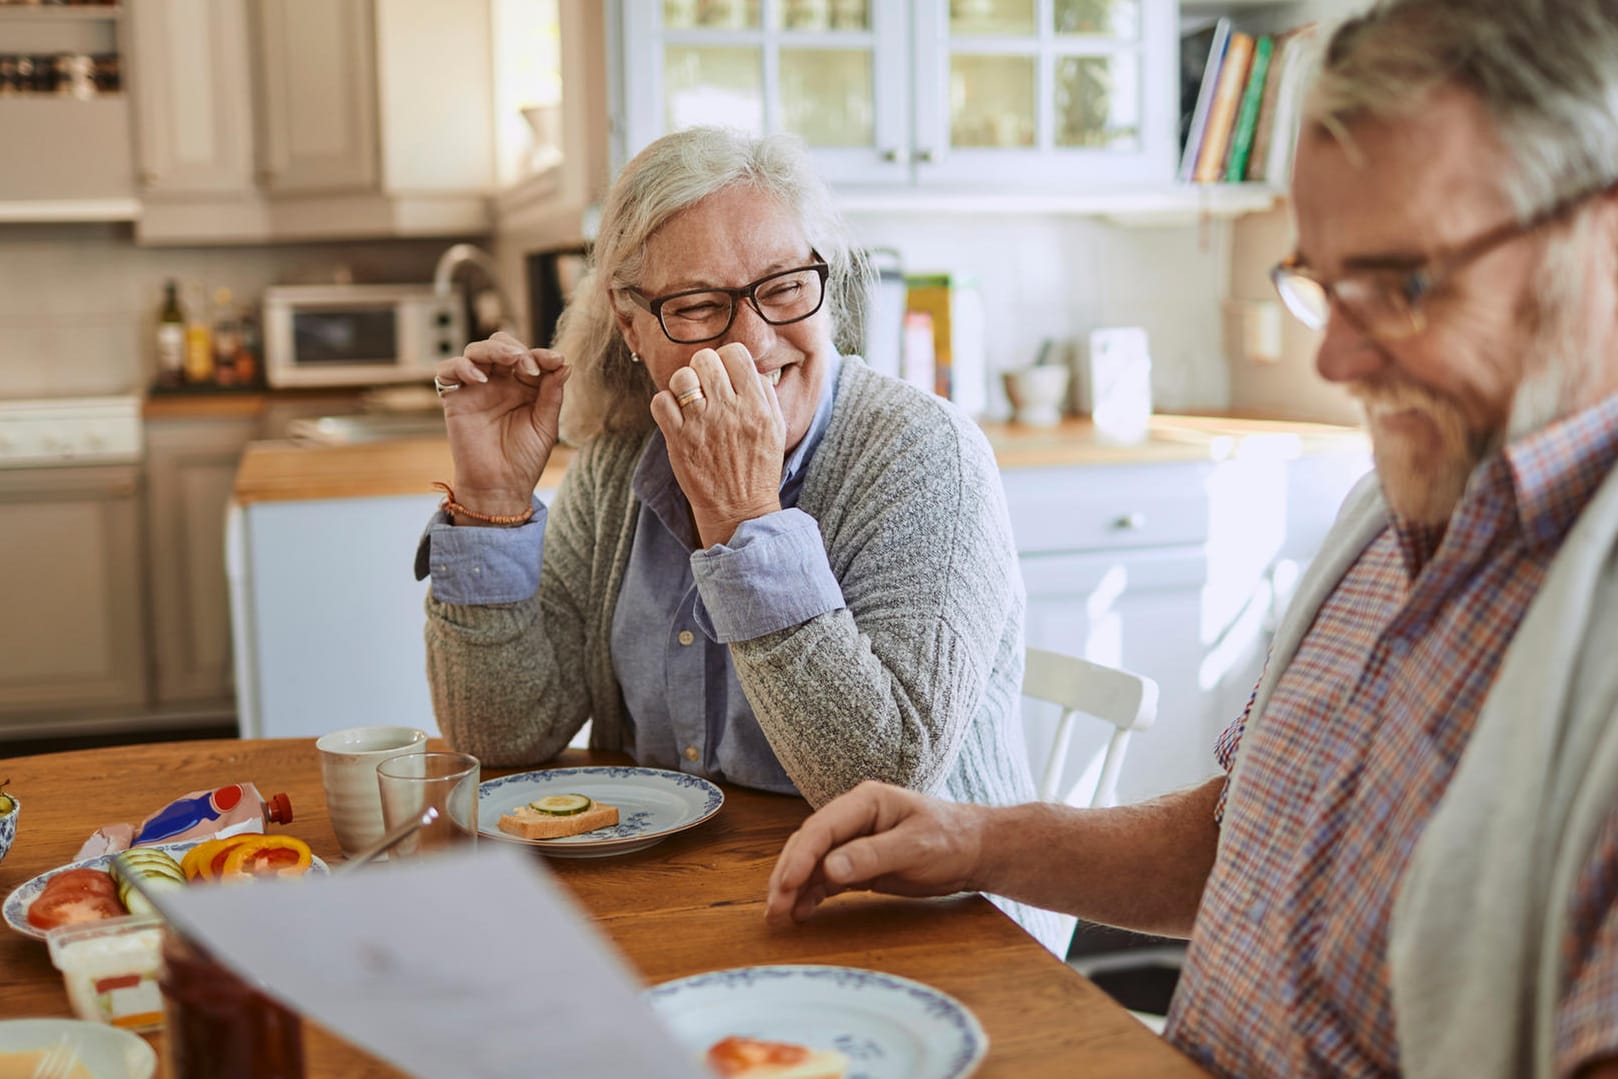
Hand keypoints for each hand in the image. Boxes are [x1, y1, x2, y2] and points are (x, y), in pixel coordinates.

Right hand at [435, 331, 569, 519]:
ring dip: (493, 349)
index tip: (556, 361)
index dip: (542, 355)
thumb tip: (565, 363)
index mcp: (524, 386)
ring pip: (476, 351)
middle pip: (500, 345)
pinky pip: (447, 371)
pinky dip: (461, 367)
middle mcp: (499, 383)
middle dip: (516, 348)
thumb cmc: (525, 459)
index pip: (529, 357)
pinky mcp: (455, 398)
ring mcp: (476, 388)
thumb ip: (552, 393)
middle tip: (529, 365)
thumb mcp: (546, 425)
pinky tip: (480, 379)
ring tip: (510, 361)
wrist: (500, 486)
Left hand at [649, 343, 783, 546]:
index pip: (735, 353)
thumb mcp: (776, 427)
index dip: (726, 360)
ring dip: (683, 386)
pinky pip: (660, 401)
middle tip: (706, 388)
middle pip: (705, 359)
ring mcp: (702, 425)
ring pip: (681, 377)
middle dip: (703, 369)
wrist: (739, 509)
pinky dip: (665, 404)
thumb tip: (746, 365)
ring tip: (690, 402)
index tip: (725, 375)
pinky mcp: (679, 440)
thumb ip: (764, 392)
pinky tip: (676, 416)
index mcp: (756, 405)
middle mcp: (729, 411)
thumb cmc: (758, 466)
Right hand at [765, 781, 989, 927]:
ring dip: (794, 888)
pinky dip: (811, 894)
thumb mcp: (915, 847)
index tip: (786, 884)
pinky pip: (826, 878)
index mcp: (865, 802)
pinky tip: (800, 912)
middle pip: (809, 845)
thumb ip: (872, 856)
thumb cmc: (951, 840)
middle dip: (788, 875)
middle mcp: (853, 818)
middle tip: (774, 908)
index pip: (821, 828)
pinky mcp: (858, 864)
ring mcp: (854, 841)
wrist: (975, 851)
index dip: (800, 857)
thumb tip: (829, 869)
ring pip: (812, 863)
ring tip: (778, 916)